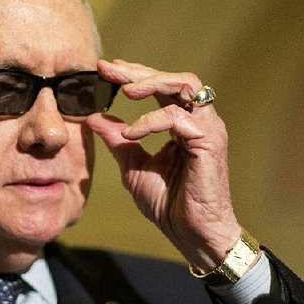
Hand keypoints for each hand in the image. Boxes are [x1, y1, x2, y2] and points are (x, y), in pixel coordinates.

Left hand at [86, 58, 240, 271]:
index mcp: (181, 124)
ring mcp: (208, 128)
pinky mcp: (210, 142)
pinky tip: (130, 132)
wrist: (191, 234)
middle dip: (138, 71)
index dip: (133, 75)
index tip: (104, 70)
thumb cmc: (169, 204)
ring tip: (124, 92)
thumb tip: (92, 117)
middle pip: (173, 79)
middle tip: (108, 69)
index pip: (160, 88)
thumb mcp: (133, 167)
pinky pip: (179, 117)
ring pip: (185, 86)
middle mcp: (198, 121)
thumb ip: (117, 141)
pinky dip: (152, 120)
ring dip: (151, 84)